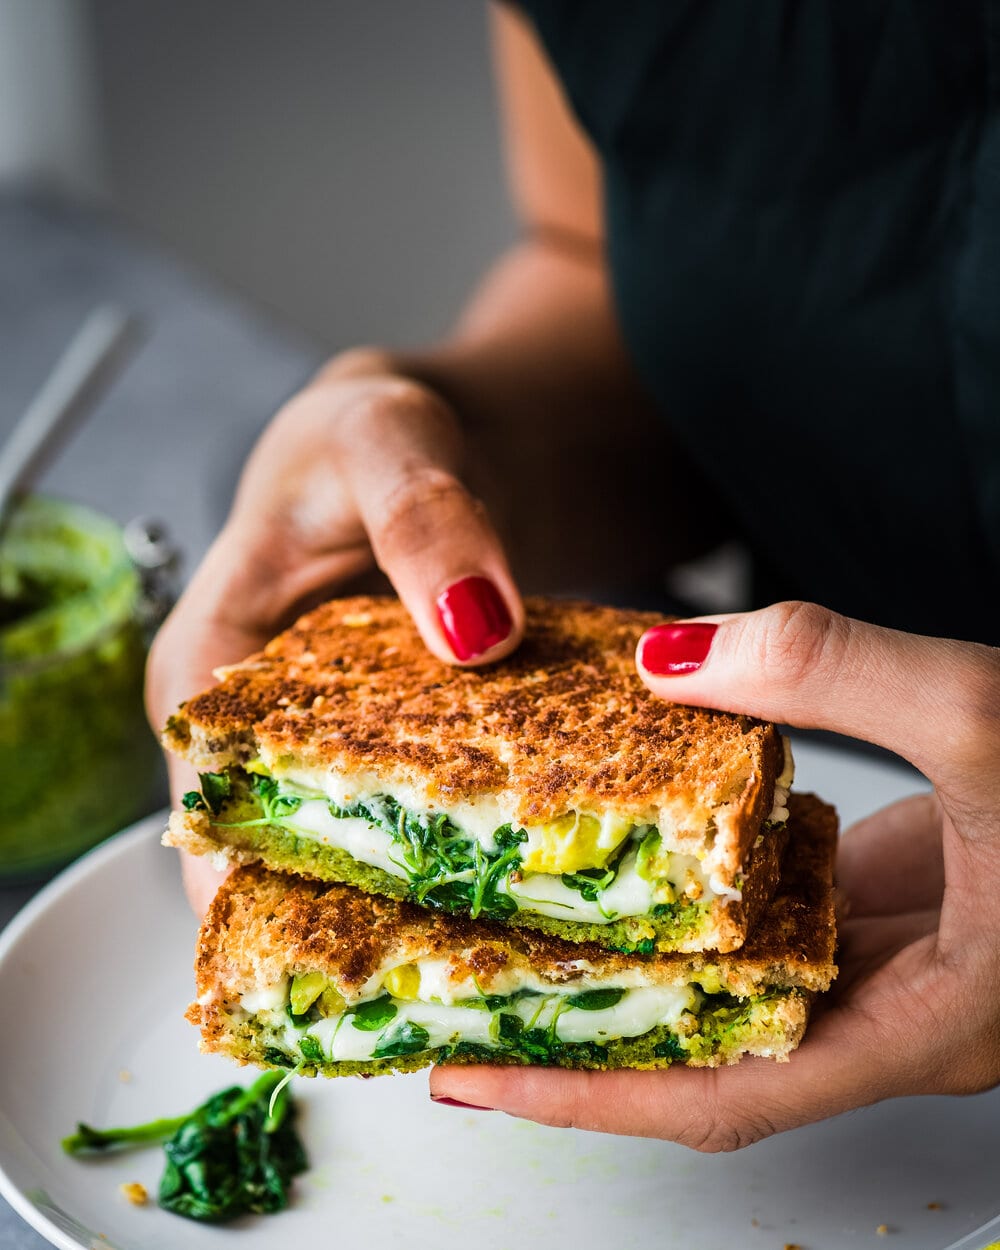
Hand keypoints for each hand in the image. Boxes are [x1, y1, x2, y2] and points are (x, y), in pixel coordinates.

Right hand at [146, 349, 522, 912]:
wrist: (438, 440)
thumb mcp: (387, 438)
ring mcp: (327, 745)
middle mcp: (258, 723)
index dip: (252, 888)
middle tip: (437, 974)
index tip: (330, 953)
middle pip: (276, 849)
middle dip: (343, 917)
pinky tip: (523, 888)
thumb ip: (424, 517)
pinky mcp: (394, 751)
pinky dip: (458, 853)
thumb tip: (476, 629)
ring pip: (349, 849)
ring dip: (408, 898)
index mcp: (211, 663)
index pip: (206, 803)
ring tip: (490, 955)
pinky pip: (417, 820)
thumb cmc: (374, 432)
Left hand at [428, 601, 999, 1146]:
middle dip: (584, 1031)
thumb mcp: (990, 716)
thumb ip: (831, 671)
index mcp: (922, 1024)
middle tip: (459, 989)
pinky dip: (703, 883)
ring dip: (637, 952)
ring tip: (522, 915)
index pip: (723, 1093)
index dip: (591, 1096)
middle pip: (710, 1046)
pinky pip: (778, 907)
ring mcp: (896, 951)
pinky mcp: (898, 894)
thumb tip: (667, 662)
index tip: (470, 1078)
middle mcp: (896, 1007)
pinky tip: (642, 835)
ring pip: (741, 976)